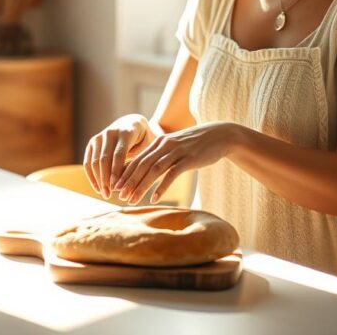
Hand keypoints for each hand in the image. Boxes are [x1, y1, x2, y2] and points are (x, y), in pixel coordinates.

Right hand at [83, 114, 153, 198]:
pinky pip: (88, 161)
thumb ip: (140, 161)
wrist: (131, 123)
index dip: (116, 172)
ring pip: (94, 161)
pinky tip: (97, 188)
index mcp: (126, 132)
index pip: (119, 154)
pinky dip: (91, 176)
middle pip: (104, 159)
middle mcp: (110, 132)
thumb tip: (131, 184)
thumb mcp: (147, 147)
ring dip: (98, 179)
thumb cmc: (144, 140)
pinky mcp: (92, 142)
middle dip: (106, 179)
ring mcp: (99, 137)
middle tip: (109, 195)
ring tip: (104, 194)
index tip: (117, 189)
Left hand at [114, 121, 242, 203]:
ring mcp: (176, 152)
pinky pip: (171, 175)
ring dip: (141, 186)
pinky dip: (161, 188)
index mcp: (159, 142)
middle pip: (141, 165)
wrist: (220, 135)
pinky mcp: (188, 159)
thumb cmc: (196, 144)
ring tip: (132, 199)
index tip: (116, 186)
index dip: (125, 173)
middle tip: (119, 195)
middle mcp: (164, 145)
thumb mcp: (176, 146)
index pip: (137, 159)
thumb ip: (162, 154)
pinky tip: (154, 199)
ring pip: (153, 170)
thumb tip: (148, 167)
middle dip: (129, 181)